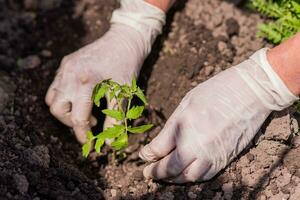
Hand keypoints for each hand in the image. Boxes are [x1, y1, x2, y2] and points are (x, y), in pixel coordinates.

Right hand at [45, 0, 164, 142]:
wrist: (124, 40)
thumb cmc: (127, 68)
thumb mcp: (123, 95)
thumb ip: (115, 121)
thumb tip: (109, 144)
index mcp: (86, 84)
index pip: (78, 119)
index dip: (83, 135)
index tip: (89, 143)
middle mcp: (70, 75)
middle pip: (57, 110)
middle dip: (70, 123)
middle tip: (88, 124)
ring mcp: (65, 68)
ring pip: (52, 98)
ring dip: (64, 110)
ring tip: (83, 111)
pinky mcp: (65, 63)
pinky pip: (55, 85)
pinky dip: (63, 96)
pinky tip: (79, 97)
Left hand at [139, 48, 297, 182]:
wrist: (251, 92)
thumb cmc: (216, 92)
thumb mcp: (187, 103)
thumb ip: (172, 126)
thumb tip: (157, 145)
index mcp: (184, 125)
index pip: (158, 149)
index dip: (147, 155)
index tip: (144, 156)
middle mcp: (196, 144)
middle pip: (170, 168)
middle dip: (155, 172)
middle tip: (148, 172)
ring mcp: (212, 154)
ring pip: (187, 177)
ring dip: (172, 178)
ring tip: (165, 175)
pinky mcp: (225, 159)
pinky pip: (205, 175)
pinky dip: (191, 177)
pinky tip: (185, 172)